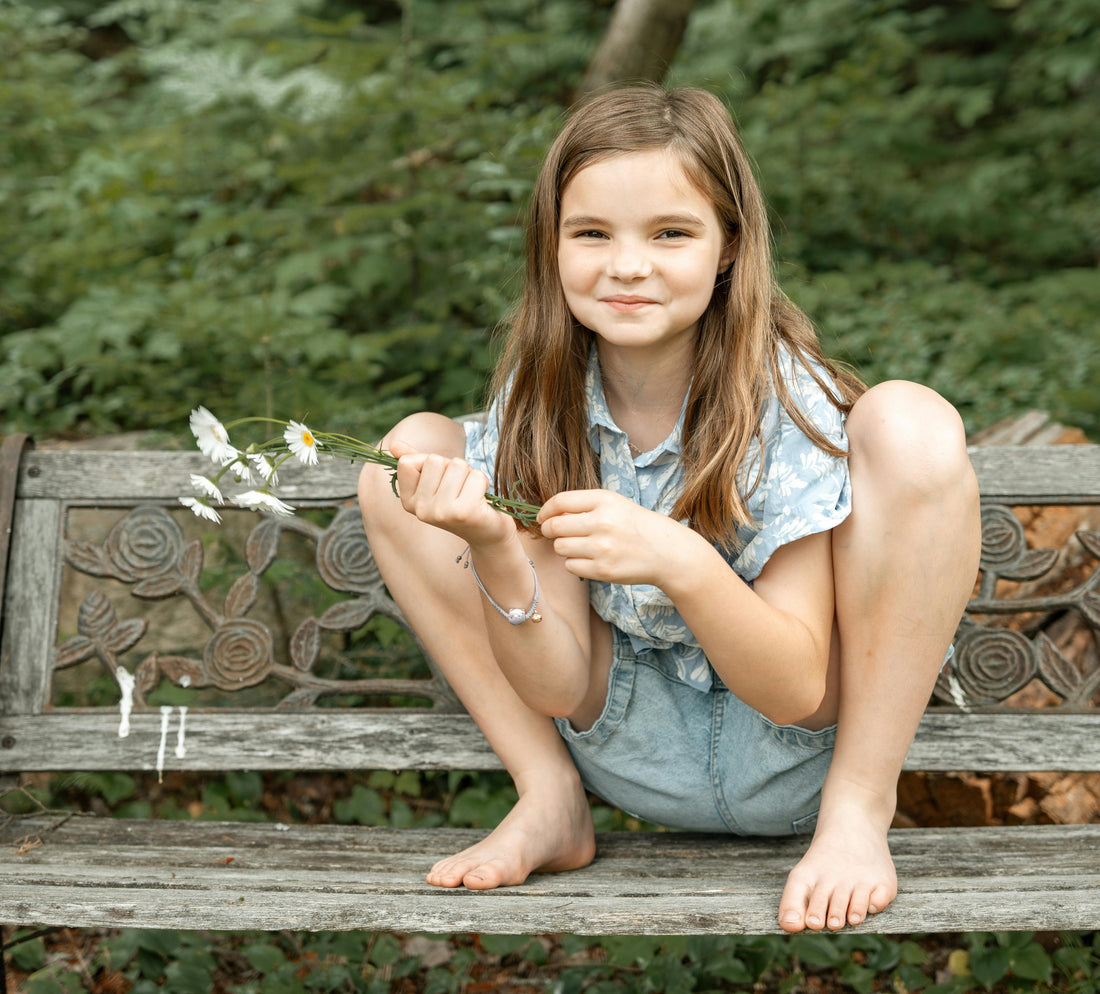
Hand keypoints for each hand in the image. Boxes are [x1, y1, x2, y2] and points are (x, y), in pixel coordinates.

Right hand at [390, 439, 515, 549]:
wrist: (487, 533)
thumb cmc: (461, 500)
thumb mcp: (435, 481)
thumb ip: (415, 463)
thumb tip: (394, 445)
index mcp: (408, 501)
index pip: (407, 462)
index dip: (428, 462)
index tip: (440, 480)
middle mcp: (421, 510)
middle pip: (434, 460)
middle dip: (452, 467)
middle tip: (460, 488)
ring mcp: (441, 512)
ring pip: (457, 465)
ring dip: (469, 474)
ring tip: (470, 493)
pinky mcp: (464, 512)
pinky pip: (476, 475)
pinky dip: (483, 482)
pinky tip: (481, 500)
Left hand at [537, 489, 699, 585]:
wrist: (666, 552)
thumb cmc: (635, 526)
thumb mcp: (614, 504)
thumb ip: (584, 506)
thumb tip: (550, 515)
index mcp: (605, 500)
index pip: (560, 501)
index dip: (545, 510)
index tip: (542, 517)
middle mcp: (603, 522)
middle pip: (555, 526)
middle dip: (549, 530)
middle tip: (555, 533)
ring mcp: (603, 548)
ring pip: (560, 547)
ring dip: (563, 547)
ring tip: (579, 546)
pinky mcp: (603, 570)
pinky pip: (570, 566)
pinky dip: (574, 563)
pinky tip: (588, 559)